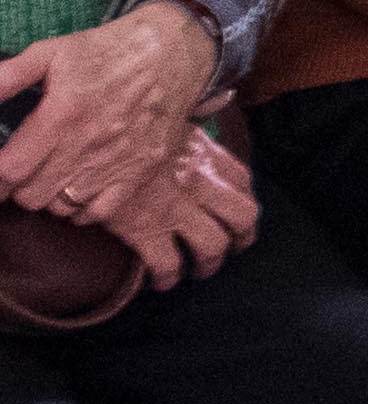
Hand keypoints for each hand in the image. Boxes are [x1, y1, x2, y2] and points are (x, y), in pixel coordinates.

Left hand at [0, 0, 222, 232]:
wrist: (174, 52)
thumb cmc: (105, 51)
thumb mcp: (50, 52)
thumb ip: (7, 78)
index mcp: (62, 114)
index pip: (10, 171)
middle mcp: (89, 145)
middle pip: (31, 196)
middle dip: (19, 186)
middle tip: (25, 168)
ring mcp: (118, 162)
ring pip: (61, 206)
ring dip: (49, 196)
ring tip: (51, 175)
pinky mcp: (142, 171)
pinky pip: (98, 213)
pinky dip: (80, 208)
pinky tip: (77, 189)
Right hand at [85, 133, 254, 291]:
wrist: (89, 139)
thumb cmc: (125, 128)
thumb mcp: (166, 121)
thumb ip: (185, 133)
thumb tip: (192, 137)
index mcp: (204, 153)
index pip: (242, 179)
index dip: (243, 198)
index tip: (234, 209)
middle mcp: (199, 181)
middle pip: (243, 215)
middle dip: (242, 236)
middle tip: (233, 246)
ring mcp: (175, 207)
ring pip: (213, 245)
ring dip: (210, 263)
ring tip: (202, 270)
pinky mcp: (145, 228)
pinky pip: (169, 263)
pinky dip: (169, 277)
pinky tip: (163, 282)